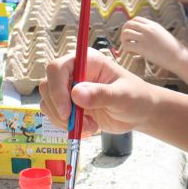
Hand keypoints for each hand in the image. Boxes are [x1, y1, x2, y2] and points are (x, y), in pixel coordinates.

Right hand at [39, 48, 158, 133]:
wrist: (140, 112)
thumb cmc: (136, 97)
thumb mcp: (122, 96)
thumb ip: (101, 94)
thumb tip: (76, 94)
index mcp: (87, 61)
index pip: (58, 68)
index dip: (57, 89)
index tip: (66, 111)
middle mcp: (75, 72)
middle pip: (47, 85)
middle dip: (59, 107)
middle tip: (78, 122)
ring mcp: (70, 88)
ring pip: (48, 101)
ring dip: (63, 119)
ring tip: (89, 125)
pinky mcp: (69, 104)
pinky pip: (54, 114)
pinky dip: (65, 125)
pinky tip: (88, 127)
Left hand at [119, 17, 187, 70]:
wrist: (178, 56)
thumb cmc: (172, 48)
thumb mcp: (162, 34)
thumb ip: (152, 32)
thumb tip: (142, 35)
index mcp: (153, 25)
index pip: (136, 19)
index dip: (130, 26)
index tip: (131, 33)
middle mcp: (148, 29)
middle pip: (128, 24)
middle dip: (124, 32)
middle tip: (127, 41)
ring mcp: (144, 38)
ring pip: (125, 33)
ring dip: (124, 41)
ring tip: (129, 47)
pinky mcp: (142, 48)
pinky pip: (127, 45)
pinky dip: (126, 49)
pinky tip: (131, 53)